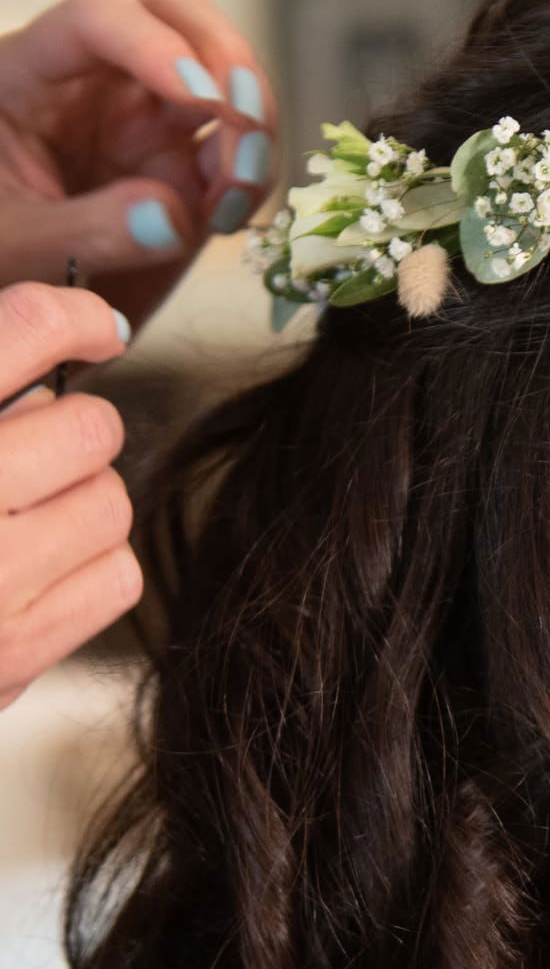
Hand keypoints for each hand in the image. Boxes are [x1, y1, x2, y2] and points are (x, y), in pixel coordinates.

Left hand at [0, 0, 275, 329]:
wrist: (20, 315)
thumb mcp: (11, 247)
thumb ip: (84, 230)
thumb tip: (172, 215)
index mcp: (27, 75)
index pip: (96, 19)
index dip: (154, 44)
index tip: (199, 99)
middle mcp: (96, 82)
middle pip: (176, 12)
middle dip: (226, 57)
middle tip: (244, 119)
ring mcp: (147, 120)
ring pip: (225, 72)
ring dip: (252, 122)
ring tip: (236, 191)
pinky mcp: (187, 166)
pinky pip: (243, 147)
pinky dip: (255, 172)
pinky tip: (229, 217)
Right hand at [0, 281, 139, 707]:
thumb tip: (61, 355)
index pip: (28, 328)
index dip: (78, 317)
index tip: (97, 329)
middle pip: (91, 427)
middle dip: (69, 431)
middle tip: (29, 447)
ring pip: (110, 504)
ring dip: (78, 502)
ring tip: (20, 515)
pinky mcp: (13, 651)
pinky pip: (116, 578)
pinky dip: (87, 569)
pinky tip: (32, 570)